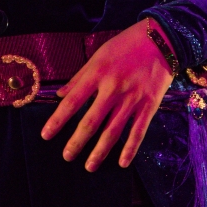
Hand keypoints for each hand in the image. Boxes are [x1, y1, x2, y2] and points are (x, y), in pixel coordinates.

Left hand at [40, 20, 174, 171]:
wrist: (160, 40)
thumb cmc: (125, 46)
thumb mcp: (98, 56)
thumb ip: (80, 77)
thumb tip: (61, 94)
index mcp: (97, 74)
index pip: (72, 101)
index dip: (58, 120)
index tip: (46, 135)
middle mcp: (113, 88)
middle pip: (91, 121)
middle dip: (77, 141)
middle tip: (66, 156)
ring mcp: (133, 98)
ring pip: (113, 131)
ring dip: (100, 151)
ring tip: (89, 166)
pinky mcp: (150, 105)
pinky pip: (138, 131)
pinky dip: (130, 149)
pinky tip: (121, 163)